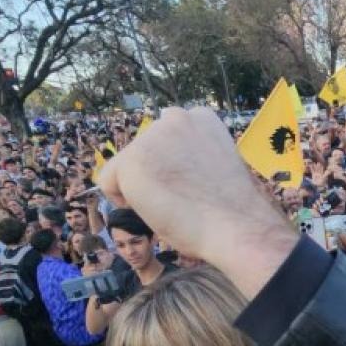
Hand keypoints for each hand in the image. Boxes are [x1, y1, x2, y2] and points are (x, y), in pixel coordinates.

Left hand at [96, 107, 293, 289]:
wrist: (237, 227)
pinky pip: (108, 183)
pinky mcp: (133, 160)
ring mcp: (152, 137)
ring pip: (128, 167)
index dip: (175, 169)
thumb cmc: (232, 209)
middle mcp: (176, 117)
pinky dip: (124, 201)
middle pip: (144, 151)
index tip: (194, 186)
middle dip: (156, 176)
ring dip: (144, 188)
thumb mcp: (214, 164)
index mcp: (201, 117)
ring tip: (174, 204)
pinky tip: (155, 208)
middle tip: (184, 199)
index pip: (166, 141)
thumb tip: (168, 166)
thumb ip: (190, 155)